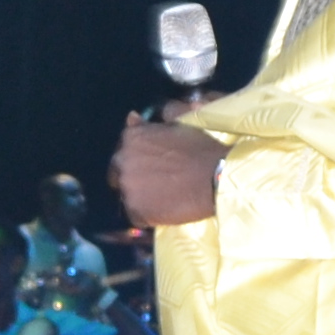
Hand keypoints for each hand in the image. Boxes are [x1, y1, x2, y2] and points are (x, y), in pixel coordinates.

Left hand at [113, 111, 223, 229]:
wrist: (216, 177)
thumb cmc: (199, 149)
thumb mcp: (174, 128)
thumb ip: (147, 126)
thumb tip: (131, 118)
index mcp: (130, 138)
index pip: (122, 151)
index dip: (137, 160)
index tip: (152, 166)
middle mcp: (121, 160)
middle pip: (118, 174)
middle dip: (133, 178)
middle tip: (156, 184)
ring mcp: (127, 187)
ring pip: (126, 196)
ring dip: (139, 197)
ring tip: (163, 198)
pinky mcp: (135, 210)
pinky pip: (136, 216)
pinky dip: (147, 215)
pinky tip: (165, 211)